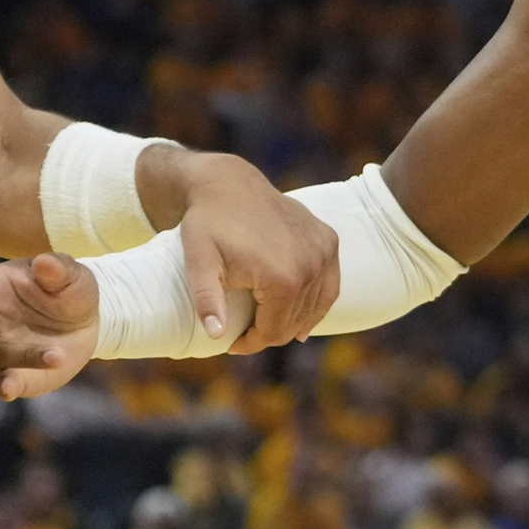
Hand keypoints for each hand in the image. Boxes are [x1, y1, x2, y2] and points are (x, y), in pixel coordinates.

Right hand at [0, 252, 98, 398]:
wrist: (87, 321)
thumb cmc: (69, 290)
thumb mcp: (70, 275)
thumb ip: (58, 270)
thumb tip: (44, 261)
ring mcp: (0, 349)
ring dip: (24, 358)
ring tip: (56, 356)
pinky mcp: (15, 373)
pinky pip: (2, 384)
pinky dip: (5, 387)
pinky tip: (10, 388)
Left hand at [158, 151, 339, 352]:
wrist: (229, 185)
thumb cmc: (208, 224)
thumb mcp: (198, 263)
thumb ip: (206, 300)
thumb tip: (217, 335)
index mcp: (284, 278)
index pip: (274, 331)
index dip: (251, 344)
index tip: (231, 344)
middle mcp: (312, 266)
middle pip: (296, 322)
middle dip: (270, 333)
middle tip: (246, 334)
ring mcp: (325, 252)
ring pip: (316, 307)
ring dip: (294, 321)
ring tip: (270, 325)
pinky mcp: (329, 240)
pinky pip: (330, 285)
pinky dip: (317, 301)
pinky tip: (303, 313)